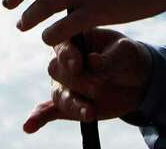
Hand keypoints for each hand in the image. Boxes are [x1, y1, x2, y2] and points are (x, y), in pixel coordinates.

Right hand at [22, 28, 152, 132]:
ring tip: (89, 112)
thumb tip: (92, 61)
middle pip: (56, 70)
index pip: (62, 45)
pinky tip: (28, 126)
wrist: (137, 80)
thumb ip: (109, 58)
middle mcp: (64, 62)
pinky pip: (48, 112)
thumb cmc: (127, 57)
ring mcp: (64, 85)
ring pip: (59, 95)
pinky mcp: (67, 106)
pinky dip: (37, 119)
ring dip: (73, 104)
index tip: (79, 64)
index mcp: (75, 40)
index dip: (67, 54)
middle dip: (76, 80)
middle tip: (97, 86)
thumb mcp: (125, 52)